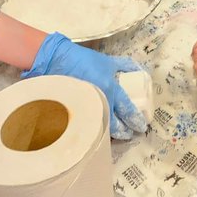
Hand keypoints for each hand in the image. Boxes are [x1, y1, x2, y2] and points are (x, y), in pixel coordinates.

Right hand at [24, 33, 148, 139]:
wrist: (55, 61)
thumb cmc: (83, 60)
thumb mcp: (107, 61)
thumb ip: (125, 66)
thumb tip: (140, 71)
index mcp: (110, 89)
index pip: (127, 109)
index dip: (136, 120)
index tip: (141, 126)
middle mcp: (100, 102)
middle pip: (116, 125)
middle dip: (124, 132)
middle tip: (129, 134)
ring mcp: (86, 110)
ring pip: (102, 129)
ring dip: (111, 134)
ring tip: (115, 136)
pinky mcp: (73, 114)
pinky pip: (88, 126)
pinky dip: (95, 130)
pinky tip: (98, 131)